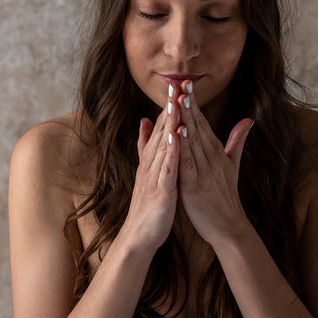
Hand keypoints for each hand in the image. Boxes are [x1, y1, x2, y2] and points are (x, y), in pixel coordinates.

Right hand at [119, 85, 180, 252]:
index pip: (162, 127)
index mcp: (153, 159)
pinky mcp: (161, 189)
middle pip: (161, 131)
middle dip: (169, 107)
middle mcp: (152, 163)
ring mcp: (155, 175)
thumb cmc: (148, 203)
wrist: (140, 234)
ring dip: (170, 123)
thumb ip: (146, 146)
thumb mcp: (148, 171)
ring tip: (176, 102)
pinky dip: (171, 151)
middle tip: (176, 83)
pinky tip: (177, 137)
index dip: (169, 106)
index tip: (177, 85)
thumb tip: (145, 121)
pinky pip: (167, 167)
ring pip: (163, 145)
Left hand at [176, 81, 253, 247]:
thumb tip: (248, 120)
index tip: (186, 83)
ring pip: (193, 139)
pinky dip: (184, 146)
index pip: (203, 122)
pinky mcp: (195, 184)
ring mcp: (204, 170)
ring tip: (179, 99)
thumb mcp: (233, 164)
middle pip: (198, 126)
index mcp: (216, 151)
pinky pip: (188, 161)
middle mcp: (211, 157)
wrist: (229, 226)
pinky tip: (179, 131)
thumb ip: (238, 141)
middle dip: (189, 104)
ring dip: (186, 119)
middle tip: (182, 82)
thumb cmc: (226, 195)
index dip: (195, 103)